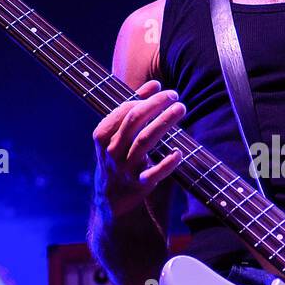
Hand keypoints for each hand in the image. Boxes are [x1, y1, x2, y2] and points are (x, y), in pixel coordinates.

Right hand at [92, 79, 185, 216]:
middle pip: (134, 121)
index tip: (163, 89)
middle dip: (155, 105)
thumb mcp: (117, 134)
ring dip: (164, 123)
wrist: (110, 199)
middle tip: (174, 95)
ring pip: (145, 141)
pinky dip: (166, 163)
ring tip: (181, 109)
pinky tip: (179, 152)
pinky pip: (154, 174)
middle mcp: (112, 151)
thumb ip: (133, 108)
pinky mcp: (139, 186)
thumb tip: (154, 84)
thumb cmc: (117, 158)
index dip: (145, 98)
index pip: (124, 110)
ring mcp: (125, 168)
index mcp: (103, 135)